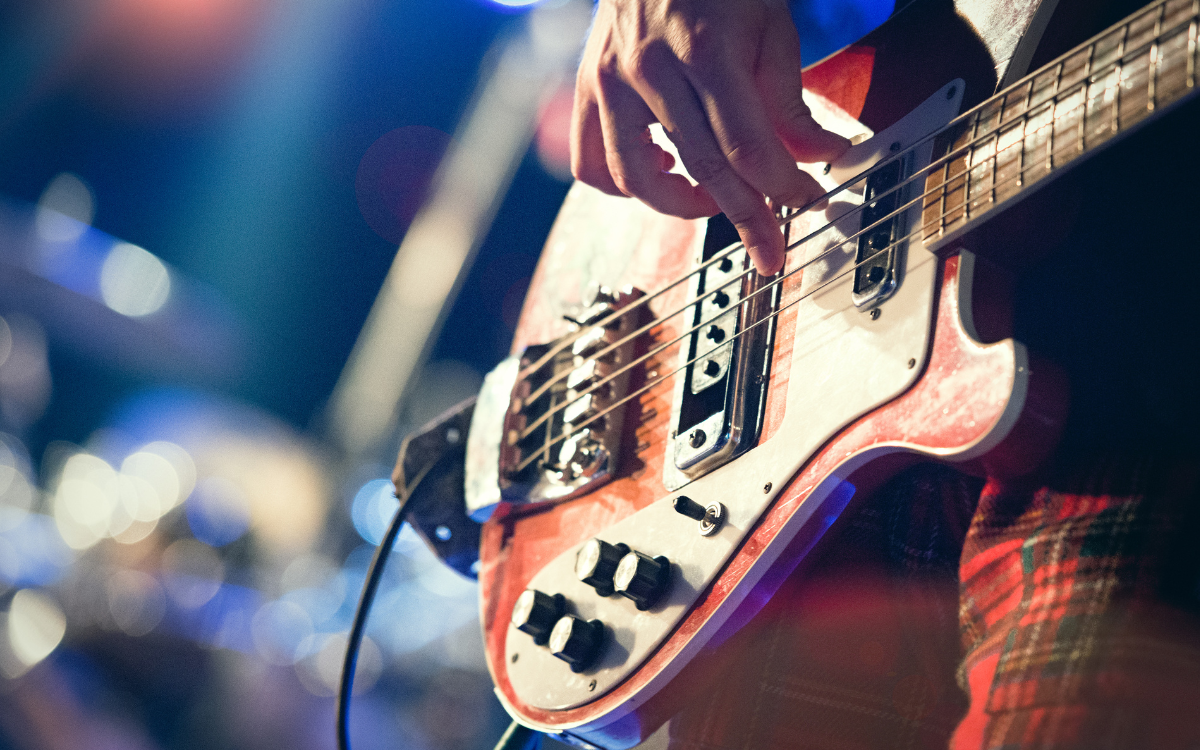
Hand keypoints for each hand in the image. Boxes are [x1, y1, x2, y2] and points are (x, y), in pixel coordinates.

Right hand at [571, 0, 850, 274]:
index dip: (782, 184)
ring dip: (680, 206)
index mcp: (704, 47)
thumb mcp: (771, 23)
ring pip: (637, 179)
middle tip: (769, 250)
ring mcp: (610, 81)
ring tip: (713, 202)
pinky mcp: (587, 88)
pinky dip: (624, 185)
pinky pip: (591, 163)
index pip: (746, 144)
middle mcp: (649, 68)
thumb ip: (789, 97)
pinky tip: (659, 172)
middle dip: (746, 218)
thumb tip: (816, 155)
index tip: (807, 201)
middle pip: (702, 169)